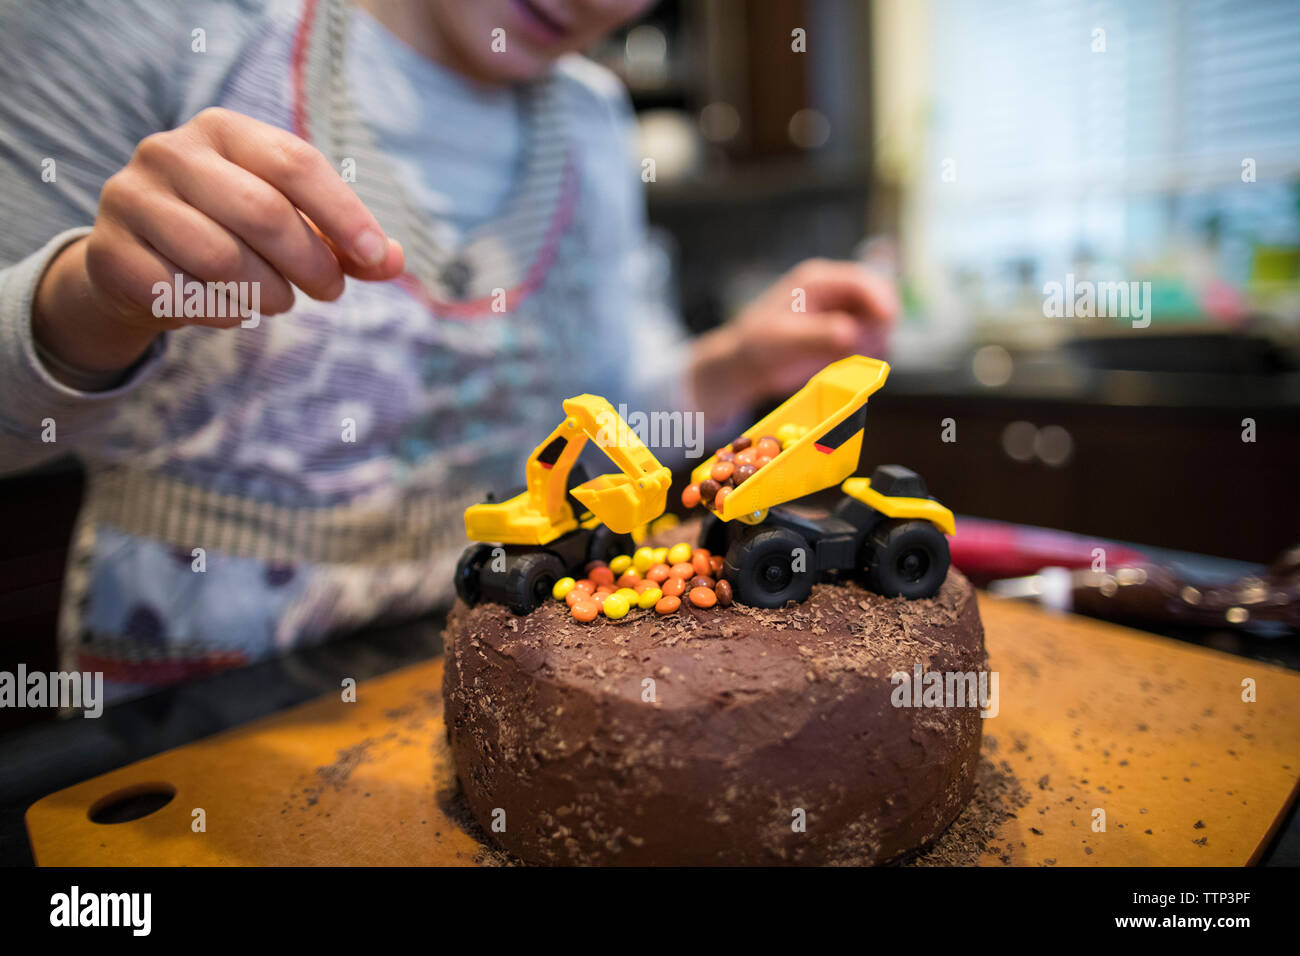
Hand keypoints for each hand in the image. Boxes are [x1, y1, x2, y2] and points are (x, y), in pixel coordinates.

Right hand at [33, 108, 403, 378]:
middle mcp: (170, 151)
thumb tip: (396, 261)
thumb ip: (346, 244)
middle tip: (330, 291)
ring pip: (222, 258)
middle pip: (263, 212)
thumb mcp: (292, 228)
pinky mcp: (110, 252)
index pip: (295, 162)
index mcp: (223, 130)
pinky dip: (222, 313)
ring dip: (269, 293)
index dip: (343, 213)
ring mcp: (131, 198)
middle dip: (311, 262)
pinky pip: (183, 294)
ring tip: (279, 300)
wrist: (140, 266)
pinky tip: (229, 309)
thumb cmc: (233, 236)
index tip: (376, 257)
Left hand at [689, 258, 897, 423]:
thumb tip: (852, 334)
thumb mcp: (785, 339)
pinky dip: (867, 354)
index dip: (879, 299)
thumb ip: (820, 335)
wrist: (749, 364)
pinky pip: (873, 342)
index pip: (861, 281)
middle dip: (877, 324)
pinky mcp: (849, 333)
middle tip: (857, 351)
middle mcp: (837, 292)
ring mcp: (845, 312)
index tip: (888, 321)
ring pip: (880, 323)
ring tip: (840, 360)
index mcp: (818, 281)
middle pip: (880, 298)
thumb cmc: (759, 345)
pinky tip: (842, 364)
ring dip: (872, 342)